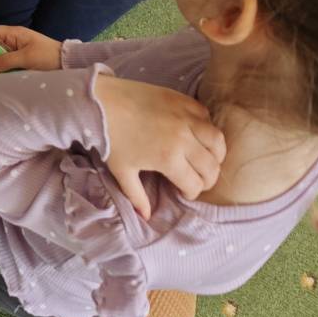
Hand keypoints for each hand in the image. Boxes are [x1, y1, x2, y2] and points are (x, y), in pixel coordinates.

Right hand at [0, 26, 63, 72]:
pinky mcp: (23, 61)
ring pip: (0, 56)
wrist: (67, 63)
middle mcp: (14, 41)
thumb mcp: (26, 58)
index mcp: (15, 34)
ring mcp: (18, 51)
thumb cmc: (47, 56)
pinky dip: (4, 69)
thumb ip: (6, 60)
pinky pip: (8, 64)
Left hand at [97, 75, 226, 220]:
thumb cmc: (110, 138)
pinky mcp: (182, 100)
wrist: (100, 102)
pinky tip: (197, 134)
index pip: (195, 184)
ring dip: (215, 153)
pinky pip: (206, 116)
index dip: (191, 193)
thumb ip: (137, 196)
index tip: (183, 191)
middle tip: (197, 179)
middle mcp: (183, 139)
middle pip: (211, 166)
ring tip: (206, 158)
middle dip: (207, 178)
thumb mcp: (122, 171)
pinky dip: (207, 127)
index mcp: (168, 159)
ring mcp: (185, 117)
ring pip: (217, 140)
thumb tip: (146, 216)